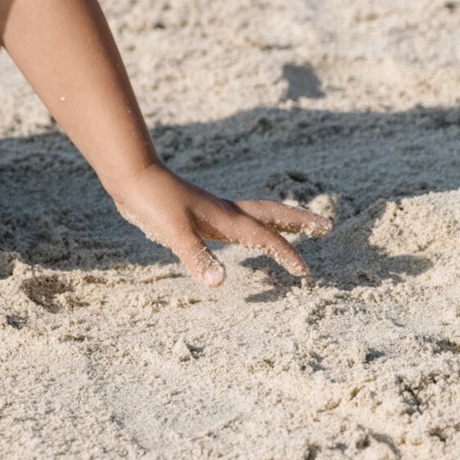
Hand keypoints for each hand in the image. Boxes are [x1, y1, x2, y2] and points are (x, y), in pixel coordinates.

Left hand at [111, 162, 329, 286]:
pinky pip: (238, 221)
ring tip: (297, 227)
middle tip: (326, 226)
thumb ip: (196, 256)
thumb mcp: (174, 232)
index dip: (286, 254)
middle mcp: (226, 213)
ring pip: (257, 215)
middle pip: (273, 215)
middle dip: (300, 222)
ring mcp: (214, 212)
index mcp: (226, 219)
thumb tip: (219, 282)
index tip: (304, 271)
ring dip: (280, 221)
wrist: (133, 178)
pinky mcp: (201, 214)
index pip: (266, 238)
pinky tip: (243, 234)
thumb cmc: (153, 202)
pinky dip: (251, 227)